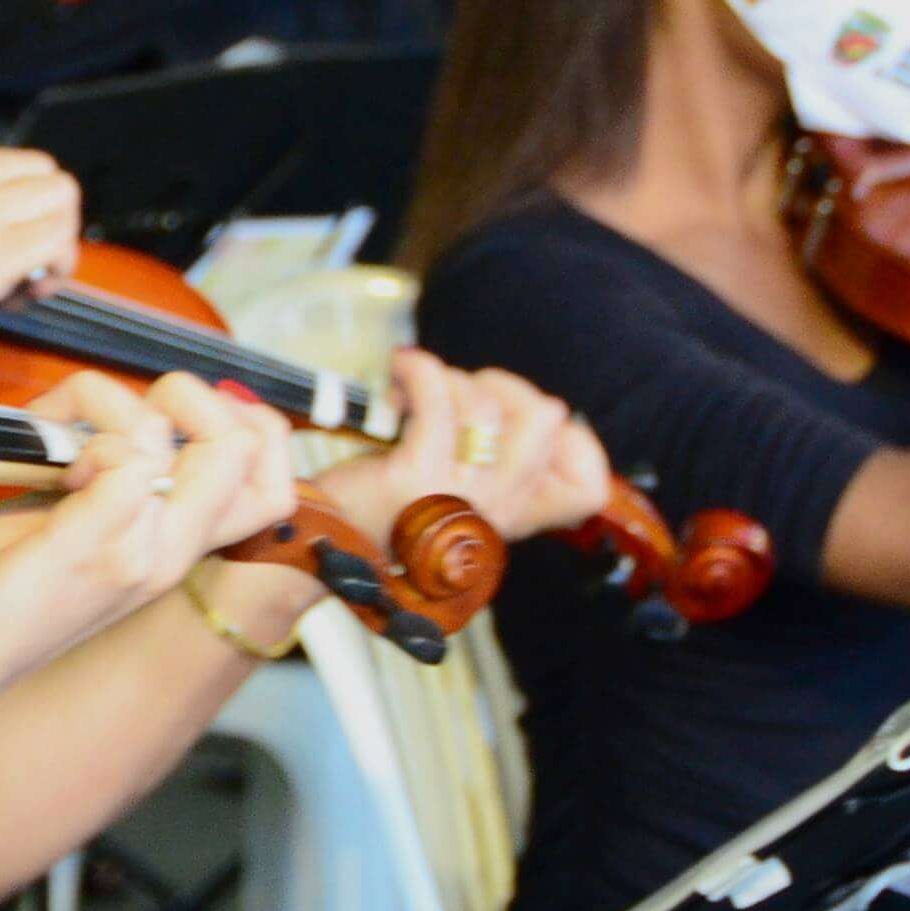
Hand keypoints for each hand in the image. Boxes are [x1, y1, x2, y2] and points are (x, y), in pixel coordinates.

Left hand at [0, 373, 303, 707]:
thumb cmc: (5, 591)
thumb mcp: (86, 529)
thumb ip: (123, 482)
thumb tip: (140, 412)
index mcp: (178, 552)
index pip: (275, 482)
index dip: (244, 425)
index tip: (170, 414)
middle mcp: (172, 556)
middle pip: (248, 449)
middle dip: (191, 395)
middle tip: (121, 412)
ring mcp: (135, 555)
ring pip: (179, 439)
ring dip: (114, 406)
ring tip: (66, 435)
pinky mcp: (85, 550)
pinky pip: (127, 460)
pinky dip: (84, 432)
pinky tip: (48, 461)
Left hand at [311, 351, 603, 541]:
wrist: (322, 541)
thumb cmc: (387, 503)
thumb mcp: (458, 487)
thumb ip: (497, 460)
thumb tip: (539, 408)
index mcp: (513, 515)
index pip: (587, 488)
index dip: (577, 441)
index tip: (531, 420)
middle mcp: (495, 511)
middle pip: (547, 419)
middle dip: (502, 384)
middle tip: (462, 392)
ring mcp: (458, 496)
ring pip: (488, 405)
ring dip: (449, 380)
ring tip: (413, 395)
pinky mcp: (414, 478)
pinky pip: (437, 398)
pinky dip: (418, 370)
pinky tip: (400, 369)